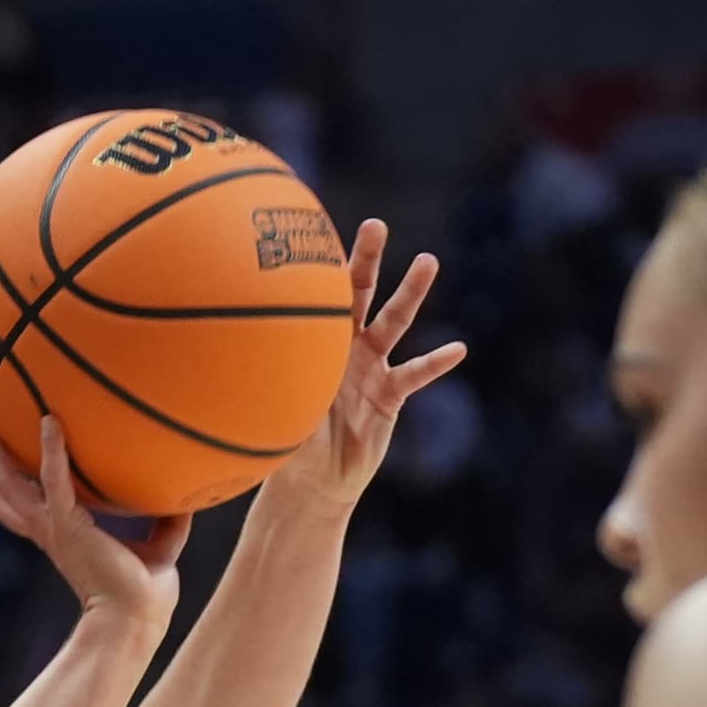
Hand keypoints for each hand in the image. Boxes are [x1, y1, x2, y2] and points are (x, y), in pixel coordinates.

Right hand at [0, 411, 190, 627]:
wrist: (136, 621)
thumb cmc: (145, 597)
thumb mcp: (159, 553)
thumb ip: (168, 526)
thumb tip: (188, 500)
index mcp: (61, 536)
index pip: (24, 505)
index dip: (10, 480)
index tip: (4, 453)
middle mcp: (48, 531)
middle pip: (1, 492)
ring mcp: (53, 528)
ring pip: (7, 484)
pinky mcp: (68, 526)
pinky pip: (53, 481)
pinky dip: (51, 451)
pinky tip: (51, 421)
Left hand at [267, 217, 468, 511]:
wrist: (313, 481)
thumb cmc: (286, 442)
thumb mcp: (276, 405)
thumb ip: (273, 380)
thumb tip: (249, 352)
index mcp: (315, 342)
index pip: (319, 294)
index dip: (322, 264)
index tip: (319, 230)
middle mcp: (345, 345)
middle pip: (360, 293)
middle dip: (368, 258)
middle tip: (376, 225)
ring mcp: (371, 367)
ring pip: (394, 323)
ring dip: (411, 292)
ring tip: (429, 261)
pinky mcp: (390, 395)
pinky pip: (414, 375)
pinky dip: (434, 363)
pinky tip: (457, 349)